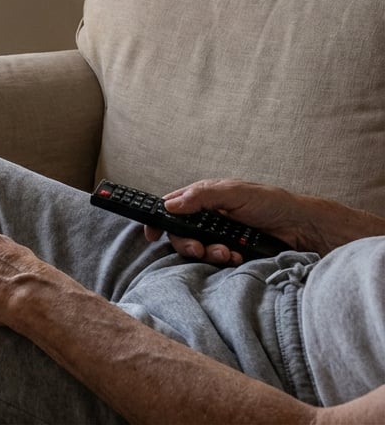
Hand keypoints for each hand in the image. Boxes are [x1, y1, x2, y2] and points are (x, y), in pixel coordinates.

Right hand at [146, 179, 309, 264]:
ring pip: (197, 250)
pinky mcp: (231, 252)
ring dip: (208, 253)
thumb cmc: (272, 202)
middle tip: (198, 249)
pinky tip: (237, 257)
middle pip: (181, 234)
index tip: (151, 234)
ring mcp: (219, 236)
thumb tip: (170, 205)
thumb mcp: (234, 192)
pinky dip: (223, 261)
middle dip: (187, 244)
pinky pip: (216, 261)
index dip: (159, 220)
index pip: (172, 208)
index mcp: (204, 198)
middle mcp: (208, 217)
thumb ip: (201, 196)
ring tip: (228, 253)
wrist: (302, 228)